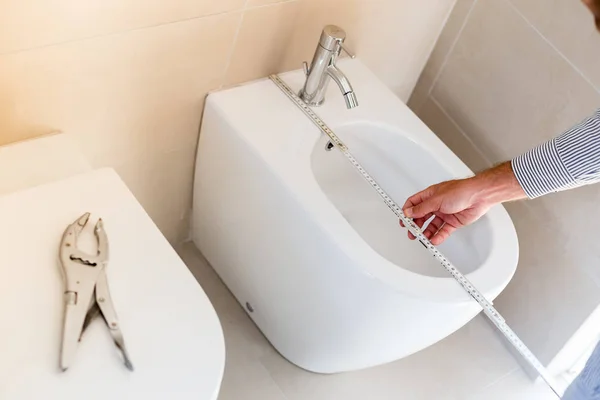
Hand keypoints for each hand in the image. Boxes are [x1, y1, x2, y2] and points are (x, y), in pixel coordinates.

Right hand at [401, 162, 525, 244]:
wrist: (480, 196)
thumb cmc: (461, 191)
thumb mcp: (436, 199)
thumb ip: (421, 208)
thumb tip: (409, 212)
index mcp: (430, 195)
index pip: (413, 204)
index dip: (407, 212)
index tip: (404, 220)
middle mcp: (436, 204)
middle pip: (421, 216)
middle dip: (415, 225)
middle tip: (411, 233)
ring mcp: (444, 213)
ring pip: (431, 225)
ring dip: (426, 232)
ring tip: (422, 239)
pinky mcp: (453, 222)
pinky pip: (443, 231)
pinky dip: (438, 236)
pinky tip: (434, 240)